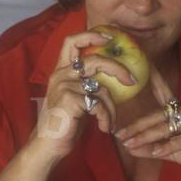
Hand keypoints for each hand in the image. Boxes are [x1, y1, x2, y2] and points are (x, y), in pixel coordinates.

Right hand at [27, 30, 133, 161]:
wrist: (49, 145)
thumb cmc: (66, 123)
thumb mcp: (76, 97)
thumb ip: (87, 83)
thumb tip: (114, 74)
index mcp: (61, 71)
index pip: (72, 41)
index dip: (91, 35)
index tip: (109, 38)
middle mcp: (61, 75)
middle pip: (95, 60)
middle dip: (118, 69)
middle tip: (132, 80)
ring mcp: (64, 86)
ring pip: (102, 89)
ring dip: (111, 108)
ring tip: (109, 123)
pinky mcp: (70, 99)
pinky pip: (99, 104)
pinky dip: (106, 117)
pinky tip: (104, 128)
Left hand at [112, 66, 180, 171]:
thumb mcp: (175, 150)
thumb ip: (154, 148)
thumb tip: (131, 149)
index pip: (164, 93)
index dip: (155, 79)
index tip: (145, 63)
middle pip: (157, 116)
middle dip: (137, 127)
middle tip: (120, 135)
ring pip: (166, 127)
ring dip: (147, 137)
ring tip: (131, 145)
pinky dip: (168, 146)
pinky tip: (156, 152)